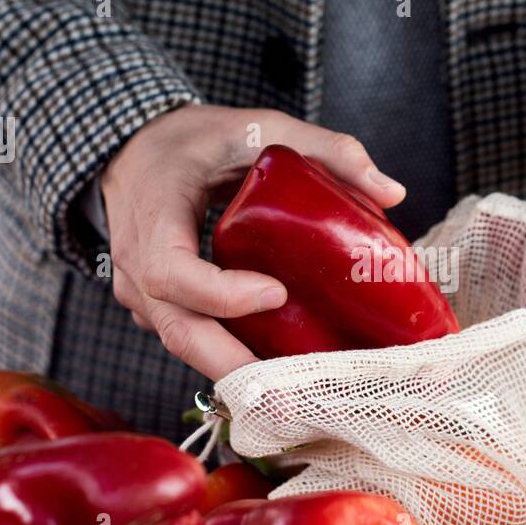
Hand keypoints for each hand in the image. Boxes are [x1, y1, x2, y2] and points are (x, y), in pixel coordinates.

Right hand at [101, 106, 405, 381]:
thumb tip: (392, 193)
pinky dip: (229, 359)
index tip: (277, 293)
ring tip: (296, 398)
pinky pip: (190, 341)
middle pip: (178, 331)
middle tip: (294, 395)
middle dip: (235, 367)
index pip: (171, 271)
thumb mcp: (258, 126)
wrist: (132, 152)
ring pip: (184, 345)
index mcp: (154, 214)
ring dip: (237, 373)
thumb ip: (324, 149)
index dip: (221, 294)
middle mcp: (137, 266)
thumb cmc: (195, 140)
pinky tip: (278, 375)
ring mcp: (140, 295)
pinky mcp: (158, 310)